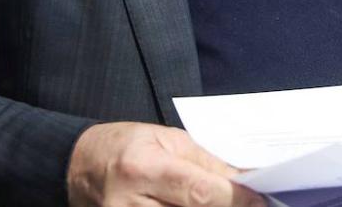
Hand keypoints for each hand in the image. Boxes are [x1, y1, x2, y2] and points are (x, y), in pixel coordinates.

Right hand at [67, 122, 264, 206]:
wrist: (79, 166)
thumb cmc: (126, 146)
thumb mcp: (168, 140)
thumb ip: (208, 162)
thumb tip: (247, 180)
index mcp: (142, 168)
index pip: (199, 192)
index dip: (236, 200)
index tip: (262, 200)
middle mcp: (129, 203)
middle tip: (252, 205)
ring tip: (228, 205)